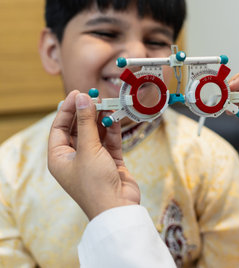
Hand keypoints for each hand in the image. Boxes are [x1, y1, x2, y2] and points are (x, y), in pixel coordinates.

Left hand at [48, 90, 139, 219]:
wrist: (117, 208)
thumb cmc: (95, 183)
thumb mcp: (88, 149)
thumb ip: (86, 122)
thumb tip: (83, 98)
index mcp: (59, 158)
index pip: (59, 128)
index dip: (67, 109)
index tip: (78, 93)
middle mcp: (75, 158)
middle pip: (78, 129)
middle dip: (86, 113)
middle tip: (94, 96)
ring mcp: (94, 160)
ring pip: (96, 134)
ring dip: (101, 120)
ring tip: (107, 104)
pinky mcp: (111, 161)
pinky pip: (110, 141)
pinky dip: (113, 130)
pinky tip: (115, 117)